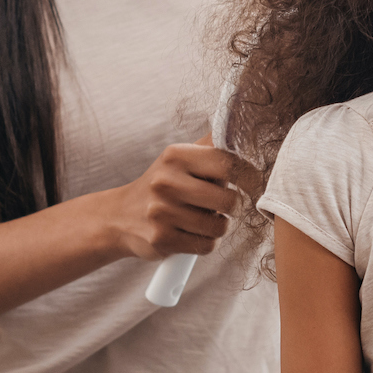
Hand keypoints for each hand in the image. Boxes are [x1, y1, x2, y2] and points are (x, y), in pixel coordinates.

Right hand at [102, 139, 237, 260]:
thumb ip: (212, 145)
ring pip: (220, 227)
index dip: (248, 176)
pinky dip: (206, 242)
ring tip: (202, 219)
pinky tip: (191, 233)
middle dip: (232, 206)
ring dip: (218, 226)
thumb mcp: (181, 158)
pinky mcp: (161, 239)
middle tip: (220, 204)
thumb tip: (244, 127)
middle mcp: (166, 181)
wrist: (120, 217)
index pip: (229, 163)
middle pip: (230, 200)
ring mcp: (162, 212)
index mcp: (175, 155)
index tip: (252, 182)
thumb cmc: (163, 185)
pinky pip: (207, 245)